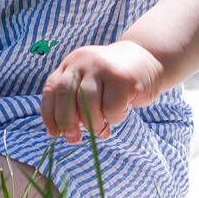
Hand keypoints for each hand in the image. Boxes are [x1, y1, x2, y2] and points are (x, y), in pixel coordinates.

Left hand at [41, 40, 165, 143]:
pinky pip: (111, 109)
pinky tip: (121, 112)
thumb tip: (67, 132)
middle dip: (68, 123)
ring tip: (103, 127)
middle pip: (65, 97)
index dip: (49, 114)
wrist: (149, 58)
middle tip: (75, 139)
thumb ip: (76, 102)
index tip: (54, 133)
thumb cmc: (115, 80)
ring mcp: (101, 67)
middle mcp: (82, 61)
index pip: (51, 89)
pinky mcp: (121, 78)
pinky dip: (114, 118)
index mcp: (71, 64)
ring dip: (94, 124)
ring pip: (87, 106)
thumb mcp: (91, 84)